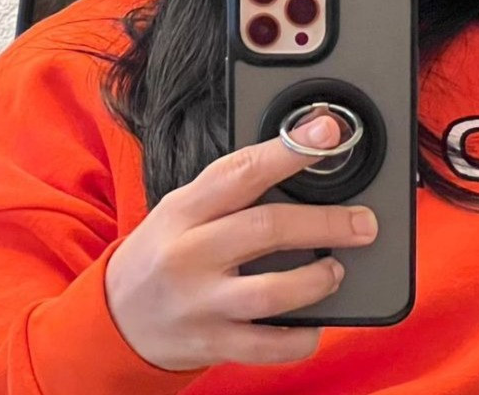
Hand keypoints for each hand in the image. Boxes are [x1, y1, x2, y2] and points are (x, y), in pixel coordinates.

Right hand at [104, 115, 378, 370]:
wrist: (117, 319)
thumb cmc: (162, 254)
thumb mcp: (181, 210)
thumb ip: (230, 190)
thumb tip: (298, 160)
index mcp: (184, 210)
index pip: (240, 171)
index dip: (289, 150)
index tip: (327, 133)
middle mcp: (190, 254)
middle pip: (267, 228)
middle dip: (326, 223)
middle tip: (362, 222)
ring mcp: (201, 303)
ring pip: (272, 291)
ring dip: (317, 279)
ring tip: (335, 270)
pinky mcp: (213, 343)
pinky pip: (269, 345)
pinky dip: (301, 336)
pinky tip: (314, 323)